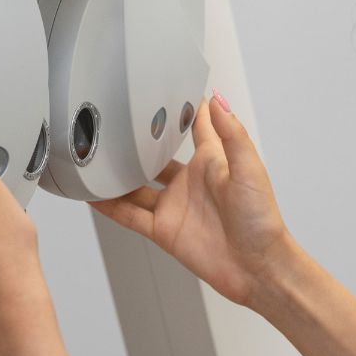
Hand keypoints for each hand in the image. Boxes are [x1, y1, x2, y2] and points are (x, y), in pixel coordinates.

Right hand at [91, 93, 300, 308]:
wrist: (257, 267)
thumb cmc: (262, 220)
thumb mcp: (248, 169)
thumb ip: (231, 133)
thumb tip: (217, 100)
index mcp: (212, 162)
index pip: (195, 126)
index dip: (182, 108)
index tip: (166, 88)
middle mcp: (190, 182)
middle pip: (156, 156)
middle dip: (138, 142)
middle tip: (115, 123)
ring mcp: (174, 206)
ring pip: (136, 185)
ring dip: (117, 175)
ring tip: (94, 158)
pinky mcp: (164, 230)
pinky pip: (130, 215)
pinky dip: (110, 206)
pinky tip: (93, 196)